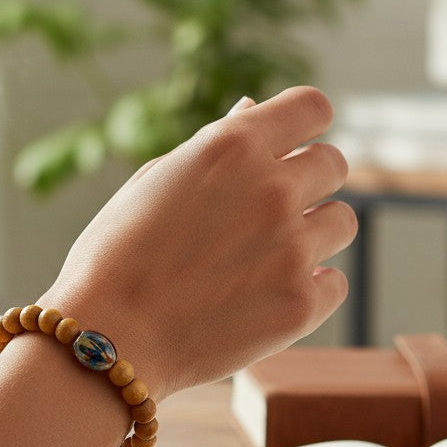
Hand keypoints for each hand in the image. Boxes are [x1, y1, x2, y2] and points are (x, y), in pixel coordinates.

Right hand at [42, 86, 356, 398]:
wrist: (105, 339)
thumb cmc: (113, 258)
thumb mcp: (152, 182)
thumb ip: (212, 144)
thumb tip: (252, 110)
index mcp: (231, 147)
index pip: (311, 107)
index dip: (304, 125)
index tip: (292, 145)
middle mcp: (272, 189)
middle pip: (333, 164)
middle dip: (308, 181)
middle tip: (269, 212)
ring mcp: (292, 248)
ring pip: (342, 222)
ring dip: (313, 234)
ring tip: (266, 259)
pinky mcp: (300, 303)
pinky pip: (334, 283)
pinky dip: (310, 289)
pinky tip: (268, 296)